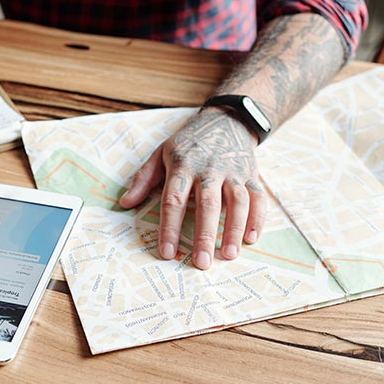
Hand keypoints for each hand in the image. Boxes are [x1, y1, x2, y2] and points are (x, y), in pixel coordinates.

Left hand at [119, 109, 266, 269]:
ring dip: (234, 229)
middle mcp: (209, 168)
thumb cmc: (189, 142)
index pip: (174, 199)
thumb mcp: (162, 153)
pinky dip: (257, 218)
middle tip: (202, 263)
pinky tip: (251, 238)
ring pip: (236, 201)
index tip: (167, 253)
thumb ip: (144, 179)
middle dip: (204, 235)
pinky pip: (258, 197)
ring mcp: (232, 171)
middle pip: (207, 204)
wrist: (225, 120)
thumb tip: (125, 203)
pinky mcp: (251, 173)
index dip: (169, 227)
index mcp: (183, 165)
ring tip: (229, 255)